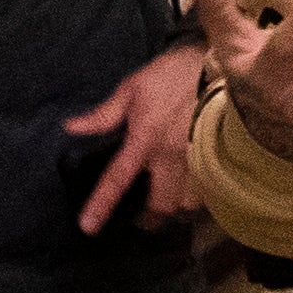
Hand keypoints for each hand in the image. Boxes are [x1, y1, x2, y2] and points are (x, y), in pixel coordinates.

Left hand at [65, 4, 216, 232]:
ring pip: (189, 204)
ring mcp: (199, 160)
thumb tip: (72, 127)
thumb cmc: (172, 74)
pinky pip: (209, 191)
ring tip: (169, 204)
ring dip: (177, 209)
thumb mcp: (132, 88)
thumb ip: (104, 114)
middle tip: (142, 217)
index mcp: (145, 140)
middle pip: (162, 205)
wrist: (220, 64)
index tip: (88, 228)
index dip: (101, 204)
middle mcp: (173, 157)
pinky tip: (192, 191)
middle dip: (151, 218)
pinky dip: (198, 197)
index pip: (118, 178)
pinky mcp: (220, 158)